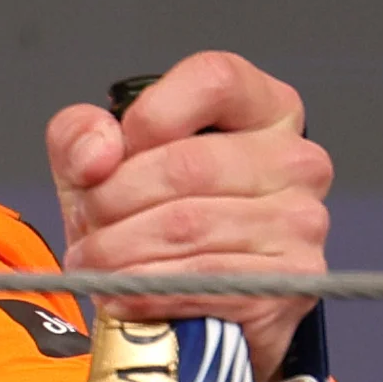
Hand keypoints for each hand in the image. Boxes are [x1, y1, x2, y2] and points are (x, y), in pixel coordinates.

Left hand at [45, 50, 330, 379]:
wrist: (186, 301)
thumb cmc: (150, 215)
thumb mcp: (100, 161)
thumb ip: (80, 134)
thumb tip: (98, 153)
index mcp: (263, 106)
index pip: (214, 80)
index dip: (149, 117)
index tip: (111, 156)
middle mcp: (296, 158)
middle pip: (187, 163)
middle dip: (114, 200)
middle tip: (86, 224)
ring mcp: (302, 220)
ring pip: (188, 225)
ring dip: (120, 251)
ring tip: (93, 263)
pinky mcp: (293, 280)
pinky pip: (204, 279)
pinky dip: (148, 289)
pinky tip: (120, 293)